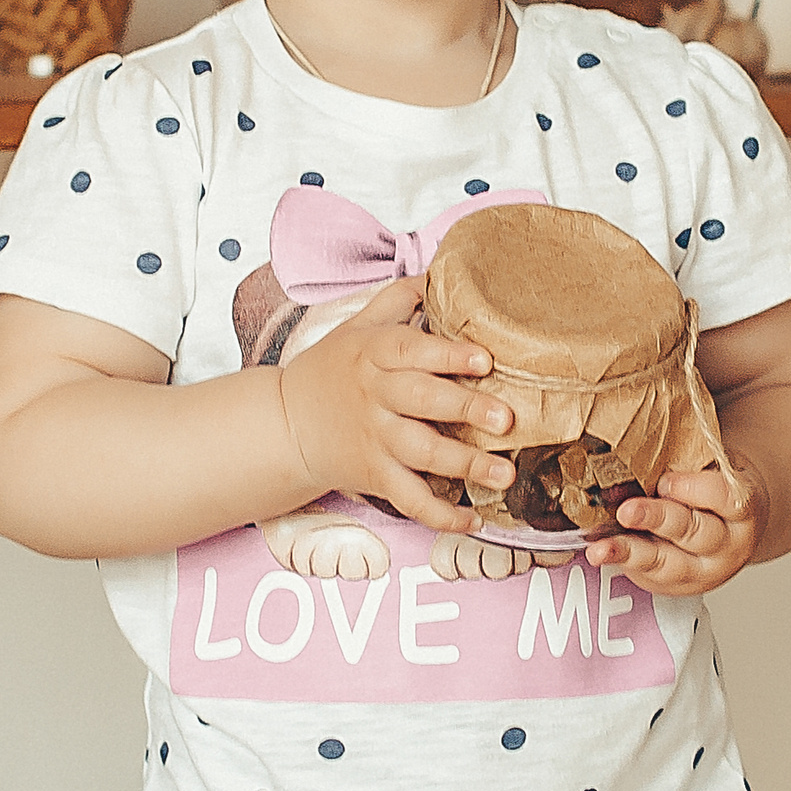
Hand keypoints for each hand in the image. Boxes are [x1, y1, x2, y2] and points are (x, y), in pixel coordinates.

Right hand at [275, 281, 513, 533]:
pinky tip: (473, 519)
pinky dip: (440, 515)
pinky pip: (409, 499)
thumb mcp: (357, 326)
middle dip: (465, 410)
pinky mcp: (375, 476)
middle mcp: (376, 396)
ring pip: (421, 454)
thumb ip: (399, 300)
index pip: (411, 350)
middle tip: (506, 418)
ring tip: (505, 474)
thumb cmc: (333, 370)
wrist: (284, 424)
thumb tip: (444, 271)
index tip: (484, 359)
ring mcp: (376, 439)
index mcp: (374, 354)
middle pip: (421, 402)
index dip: (448, 355)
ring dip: (465, 466)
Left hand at [585, 460, 763, 591]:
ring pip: (669, 563)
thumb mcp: (714, 466)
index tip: (665, 481)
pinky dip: (622, 563)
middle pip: (696, 533)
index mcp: (744, 509)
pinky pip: (650, 576)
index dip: (695, 490)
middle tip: (627, 511)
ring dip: (631, 553)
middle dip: (658, 520)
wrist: (729, 526)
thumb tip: (641, 432)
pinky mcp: (678, 585)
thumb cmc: (714, 486)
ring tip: (599, 549)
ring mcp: (704, 571)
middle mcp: (730, 546)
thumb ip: (690, 458)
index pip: (727, 499)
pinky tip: (599, 553)